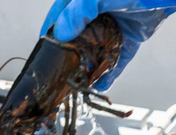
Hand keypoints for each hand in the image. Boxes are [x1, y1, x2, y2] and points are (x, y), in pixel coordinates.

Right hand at [40, 0, 175, 90]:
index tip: (43, 52)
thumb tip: (62, 32)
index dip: (51, 34)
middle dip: (71, 56)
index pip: (60, 17)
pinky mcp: (131, 36)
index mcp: (82, 0)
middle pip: (78, 37)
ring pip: (98, 49)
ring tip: (81, 83)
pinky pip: (118, 57)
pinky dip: (111, 71)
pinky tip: (102, 85)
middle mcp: (96, 12)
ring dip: (91, 66)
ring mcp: (114, 25)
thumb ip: (81, 11)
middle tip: (63, 73)